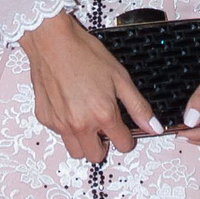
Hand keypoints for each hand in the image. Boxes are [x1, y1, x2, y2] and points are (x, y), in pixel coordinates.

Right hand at [19, 10, 160, 164]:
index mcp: (103, 115)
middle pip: (96, 156)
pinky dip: (67, 126)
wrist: (51, 42)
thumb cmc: (85, 54)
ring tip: (86, 119)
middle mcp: (80, 125)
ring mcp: (60, 124)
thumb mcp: (120, 78)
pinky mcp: (44, 118)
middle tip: (103, 127)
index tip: (123, 128)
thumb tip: (154, 128)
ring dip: (84, 141)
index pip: (122, 145)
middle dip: (104, 145)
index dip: (127, 138)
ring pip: (76, 151)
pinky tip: (69, 104)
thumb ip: (138, 107)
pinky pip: (59, 134)